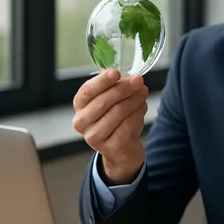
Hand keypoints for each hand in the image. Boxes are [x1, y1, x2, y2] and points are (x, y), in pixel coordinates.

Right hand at [72, 68, 148, 184]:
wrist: (122, 151)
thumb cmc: (117, 121)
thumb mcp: (114, 102)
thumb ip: (119, 88)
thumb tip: (134, 80)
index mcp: (80, 106)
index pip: (87, 91)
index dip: (101, 81)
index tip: (115, 72)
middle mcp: (81, 122)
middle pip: (103, 101)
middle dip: (123, 88)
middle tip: (138, 81)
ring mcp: (94, 137)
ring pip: (118, 112)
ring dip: (134, 100)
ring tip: (143, 93)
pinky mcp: (110, 147)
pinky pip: (128, 124)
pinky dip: (138, 113)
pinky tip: (142, 108)